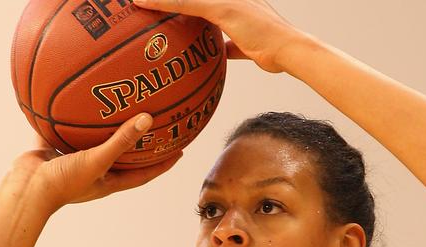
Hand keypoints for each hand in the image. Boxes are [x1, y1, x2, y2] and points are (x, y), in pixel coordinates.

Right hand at [10, 113, 181, 213]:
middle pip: (122, 156)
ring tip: (115, 106)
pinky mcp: (53, 151)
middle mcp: (94, 171)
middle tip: (153, 124)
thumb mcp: (97, 160)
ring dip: (103, 128)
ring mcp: (73, 161)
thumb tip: (148, 119)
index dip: (163, 163)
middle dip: (137, 143)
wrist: (24, 190)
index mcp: (109, 180)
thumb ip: (121, 141)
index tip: (180, 150)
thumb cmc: (64, 183)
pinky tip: (69, 98)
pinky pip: (62, 130)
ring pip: (93, 141)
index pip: (144, 173)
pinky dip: (66, 118)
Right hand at [133, 0, 304, 72]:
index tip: (138, 2)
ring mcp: (238, 24)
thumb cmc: (257, 26)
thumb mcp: (217, 8)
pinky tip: (195, 62)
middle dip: (178, 11)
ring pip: (208, 25)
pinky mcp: (243, 44)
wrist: (286, 51)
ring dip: (192, 30)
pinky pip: (221, 47)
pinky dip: (209, 54)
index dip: (163, 0)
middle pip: (197, 6)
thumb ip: (185, 2)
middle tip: (154, 17)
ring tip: (170, 37)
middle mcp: (231, 4)